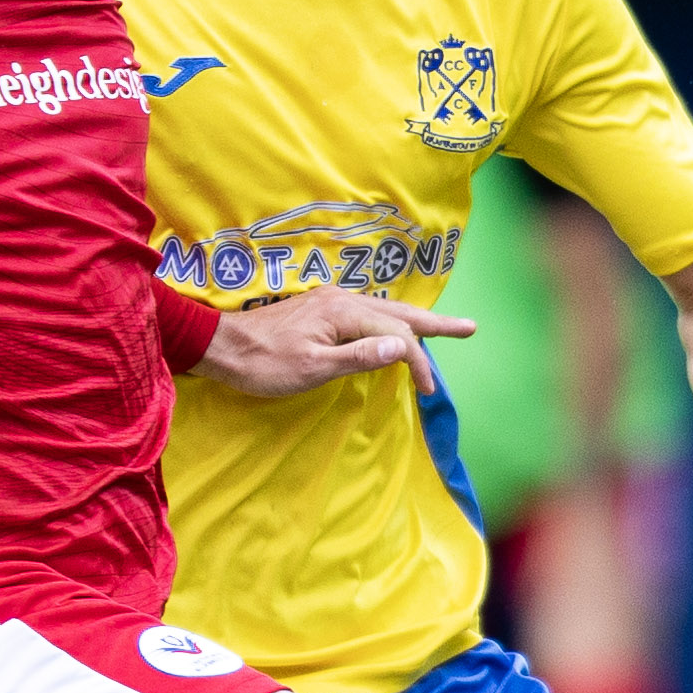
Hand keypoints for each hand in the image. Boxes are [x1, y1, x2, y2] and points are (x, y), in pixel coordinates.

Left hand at [194, 290, 475, 397]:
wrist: (221, 346)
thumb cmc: (264, 364)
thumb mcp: (313, 368)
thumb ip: (359, 357)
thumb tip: (402, 348)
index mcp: (344, 313)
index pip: (397, 336)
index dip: (418, 363)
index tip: (427, 392)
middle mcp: (343, 300)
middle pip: (401, 312)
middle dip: (437, 323)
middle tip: (471, 328)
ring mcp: (331, 302)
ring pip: (386, 310)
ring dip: (417, 321)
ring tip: (443, 328)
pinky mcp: (321, 310)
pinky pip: (370, 313)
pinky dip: (393, 321)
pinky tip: (394, 328)